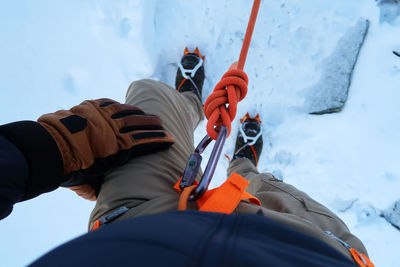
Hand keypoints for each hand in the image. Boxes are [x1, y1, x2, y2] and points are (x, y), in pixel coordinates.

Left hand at [38, 98, 173, 198]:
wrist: (50, 149)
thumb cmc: (71, 170)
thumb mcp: (89, 183)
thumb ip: (99, 188)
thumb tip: (101, 196)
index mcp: (117, 148)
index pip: (145, 142)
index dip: (159, 140)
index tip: (170, 139)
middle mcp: (113, 129)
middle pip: (139, 124)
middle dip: (153, 125)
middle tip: (163, 125)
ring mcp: (101, 116)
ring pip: (126, 111)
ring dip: (138, 113)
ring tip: (146, 114)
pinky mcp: (90, 107)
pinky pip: (109, 104)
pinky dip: (119, 106)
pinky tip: (124, 107)